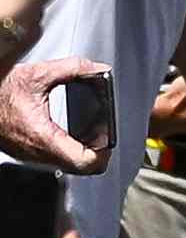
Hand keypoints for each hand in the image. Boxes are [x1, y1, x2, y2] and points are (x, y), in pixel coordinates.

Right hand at [0, 54, 106, 173]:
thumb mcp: (37, 74)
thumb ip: (72, 68)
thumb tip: (96, 69)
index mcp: (41, 137)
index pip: (84, 162)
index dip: (104, 153)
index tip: (110, 140)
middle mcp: (34, 151)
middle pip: (79, 168)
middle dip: (97, 153)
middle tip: (104, 136)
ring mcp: (27, 154)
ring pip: (65, 166)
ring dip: (82, 153)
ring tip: (93, 135)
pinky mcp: (23, 151)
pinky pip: (52, 159)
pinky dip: (67, 149)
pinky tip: (71, 134)